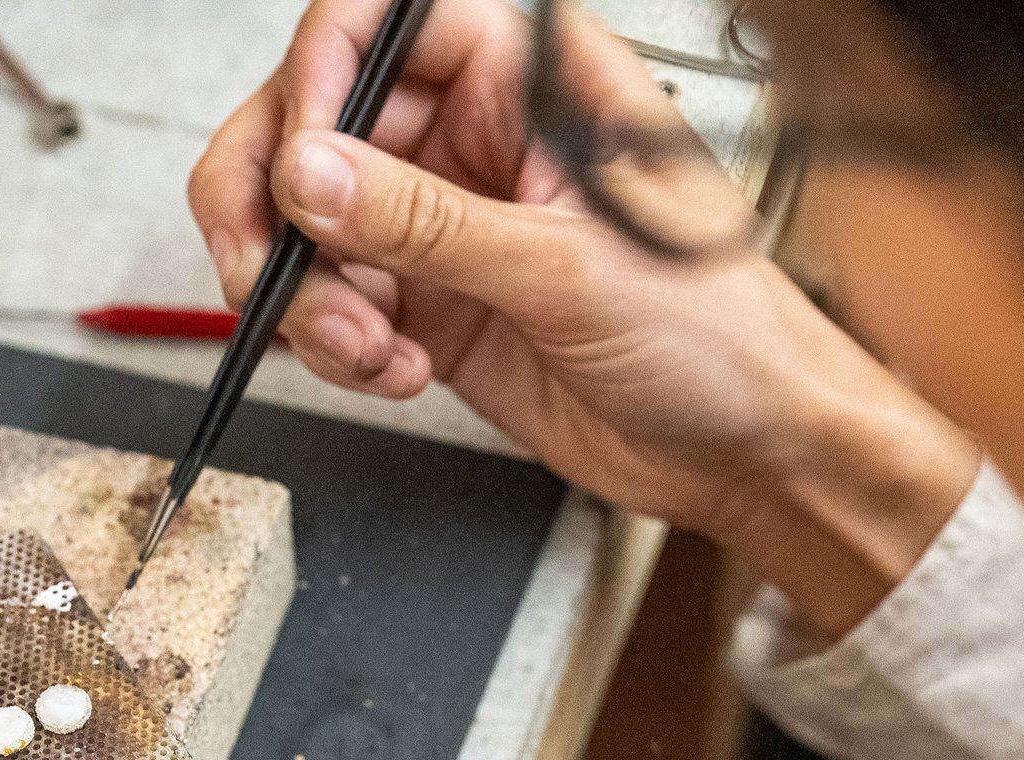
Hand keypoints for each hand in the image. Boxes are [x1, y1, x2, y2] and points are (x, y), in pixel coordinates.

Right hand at [189, 0, 980, 636]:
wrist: (747, 452)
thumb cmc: (722, 334)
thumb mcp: (568, 269)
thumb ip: (429, 223)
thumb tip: (314, 173)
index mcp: (532, 77)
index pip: (382, 23)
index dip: (320, 77)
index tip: (304, 157)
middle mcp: (479, 137)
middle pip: (313, 123)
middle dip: (280, 202)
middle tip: (275, 266)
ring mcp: (446, 223)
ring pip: (308, 220)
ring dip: (306, 291)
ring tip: (362, 343)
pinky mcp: (431, 304)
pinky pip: (332, 302)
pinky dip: (335, 343)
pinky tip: (392, 369)